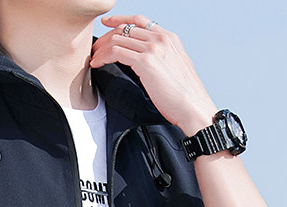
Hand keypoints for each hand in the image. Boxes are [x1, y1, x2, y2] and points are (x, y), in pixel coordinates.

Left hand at [90, 15, 217, 135]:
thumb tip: (148, 64)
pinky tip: (97, 64)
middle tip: (95, 47)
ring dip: (102, 47)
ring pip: (118, 38)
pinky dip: (103, 57)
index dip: (121, 19)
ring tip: (93, 57)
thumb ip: (162, 59)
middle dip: (107, 36)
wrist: (193, 107)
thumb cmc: (184, 96)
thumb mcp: (175, 69)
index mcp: (169, 38)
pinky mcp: (146, 62)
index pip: (140, 20)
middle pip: (125, 28)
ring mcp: (153, 48)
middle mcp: (161, 38)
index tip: (108, 24)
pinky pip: (116, 52)